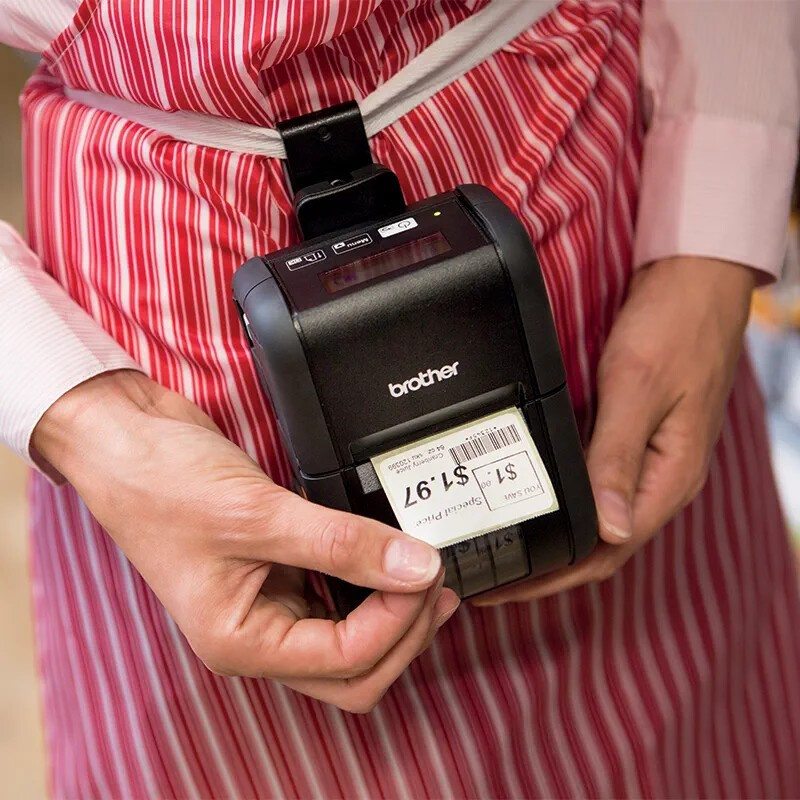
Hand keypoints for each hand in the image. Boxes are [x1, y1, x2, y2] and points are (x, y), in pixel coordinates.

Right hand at [33, 370, 459, 711]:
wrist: (127, 439)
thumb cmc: (160, 484)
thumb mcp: (258, 515)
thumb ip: (342, 544)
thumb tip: (415, 566)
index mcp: (242, 640)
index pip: (345, 661)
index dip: (395, 620)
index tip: (423, 571)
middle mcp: (258, 630)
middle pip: (355, 668)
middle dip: (404, 632)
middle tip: (435, 582)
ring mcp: (271, 599)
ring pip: (352, 638)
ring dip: (395, 613)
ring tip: (427, 574)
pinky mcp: (282, 565)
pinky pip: (340, 593)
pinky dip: (373, 584)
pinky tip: (393, 558)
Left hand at [474, 256, 755, 604]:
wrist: (695, 282)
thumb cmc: (675, 327)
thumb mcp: (638, 390)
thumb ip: (617, 458)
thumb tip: (606, 530)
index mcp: (668, 477)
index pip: (606, 552)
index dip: (553, 577)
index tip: (505, 588)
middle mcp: (661, 478)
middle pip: (600, 548)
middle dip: (547, 572)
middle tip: (492, 579)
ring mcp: (651, 461)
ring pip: (599, 523)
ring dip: (557, 545)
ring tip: (508, 553)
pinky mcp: (638, 441)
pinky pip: (600, 489)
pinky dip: (568, 508)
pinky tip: (539, 506)